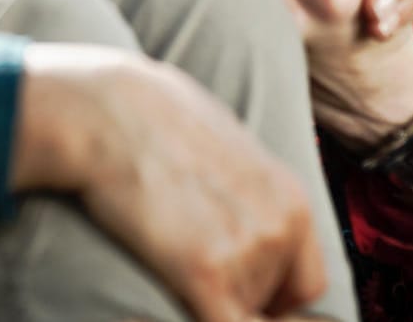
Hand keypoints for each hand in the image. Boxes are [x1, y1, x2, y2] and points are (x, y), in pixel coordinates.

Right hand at [11, 44, 326, 321]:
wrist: (107, 110)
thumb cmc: (153, 119)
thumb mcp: (227, 145)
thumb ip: (250, 193)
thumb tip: (239, 220)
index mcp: (291, 198)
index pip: (305, 283)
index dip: (270, 294)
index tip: (240, 293)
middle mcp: (281, 227)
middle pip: (271, 301)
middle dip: (237, 295)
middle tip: (192, 262)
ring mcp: (246, 250)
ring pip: (236, 311)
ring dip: (206, 298)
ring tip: (166, 249)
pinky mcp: (205, 270)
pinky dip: (194, 316)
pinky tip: (171, 287)